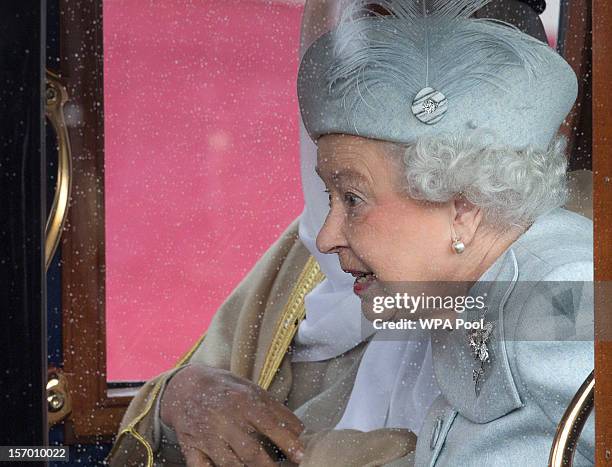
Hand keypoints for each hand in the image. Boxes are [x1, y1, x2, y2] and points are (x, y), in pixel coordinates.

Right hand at [160, 364, 304, 465]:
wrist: (185, 386)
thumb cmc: (227, 390)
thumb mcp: (253, 391)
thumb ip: (277, 411)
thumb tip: (301, 431)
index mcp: (243, 402)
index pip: (271, 425)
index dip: (288, 442)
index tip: (302, 456)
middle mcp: (225, 419)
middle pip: (251, 452)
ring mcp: (206, 436)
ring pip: (230, 465)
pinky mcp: (190, 448)